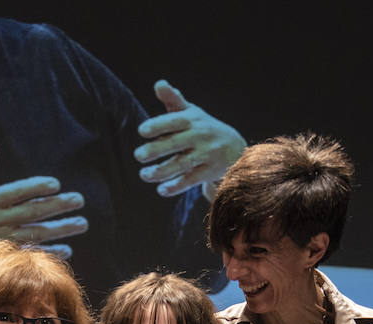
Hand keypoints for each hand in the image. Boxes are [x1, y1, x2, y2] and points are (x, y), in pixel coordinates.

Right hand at [0, 142, 87, 309]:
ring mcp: (0, 241)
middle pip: (34, 212)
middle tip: (80, 200)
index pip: (18, 191)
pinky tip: (66, 250)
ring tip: (82, 223)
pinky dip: (49, 253)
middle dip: (59, 205)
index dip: (38, 187)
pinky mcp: (1, 258)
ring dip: (62, 229)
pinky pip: (30, 255)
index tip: (57, 184)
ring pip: (37, 234)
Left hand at [134, 80, 244, 199]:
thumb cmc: (204, 129)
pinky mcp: (209, 172)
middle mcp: (200, 136)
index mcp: (193, 120)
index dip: (158, 125)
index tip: (142, 131)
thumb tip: (158, 83)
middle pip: (176, 143)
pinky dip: (176, 186)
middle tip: (137, 155)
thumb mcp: (192, 113)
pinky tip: (161, 190)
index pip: (174, 121)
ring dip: (162, 171)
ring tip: (144, 175)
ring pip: (182, 164)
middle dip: (156, 150)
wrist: (235, 149)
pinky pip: (191, 180)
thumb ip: (173, 100)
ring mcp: (206, 154)